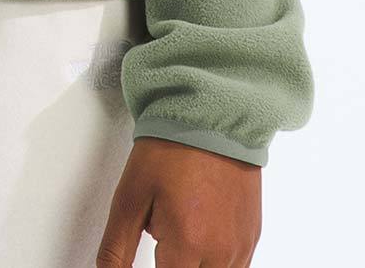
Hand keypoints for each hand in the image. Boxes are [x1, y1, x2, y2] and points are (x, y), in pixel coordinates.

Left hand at [97, 136, 261, 266]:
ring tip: (180, 230)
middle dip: (172, 263)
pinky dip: (214, 260)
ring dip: (193, 264)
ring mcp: (241, 246)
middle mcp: (221, 253)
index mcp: (188, 245)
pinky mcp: (251, 235)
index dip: (155, 266)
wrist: (210, 115)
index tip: (152, 248)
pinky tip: (199, 233)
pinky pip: (235, 267)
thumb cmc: (170, 149)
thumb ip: (117, 246)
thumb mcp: (129, 196)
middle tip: (163, 236)